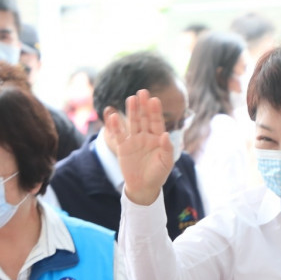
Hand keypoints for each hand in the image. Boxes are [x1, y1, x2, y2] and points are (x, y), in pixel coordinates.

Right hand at [105, 91, 174, 205]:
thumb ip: (167, 148)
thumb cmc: (158, 174)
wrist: (143, 187)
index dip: (155, 111)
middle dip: (143, 106)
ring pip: (132, 123)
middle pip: (144, 118)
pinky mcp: (123, 147)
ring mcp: (133, 140)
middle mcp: (145, 136)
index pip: (157, 121)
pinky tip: (113, 116)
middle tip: (142, 92)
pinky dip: (116, 126)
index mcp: (157, 138)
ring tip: (131, 99)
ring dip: (131, 111)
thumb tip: (165, 134)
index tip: (154, 99)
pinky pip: (119, 134)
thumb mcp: (166, 163)